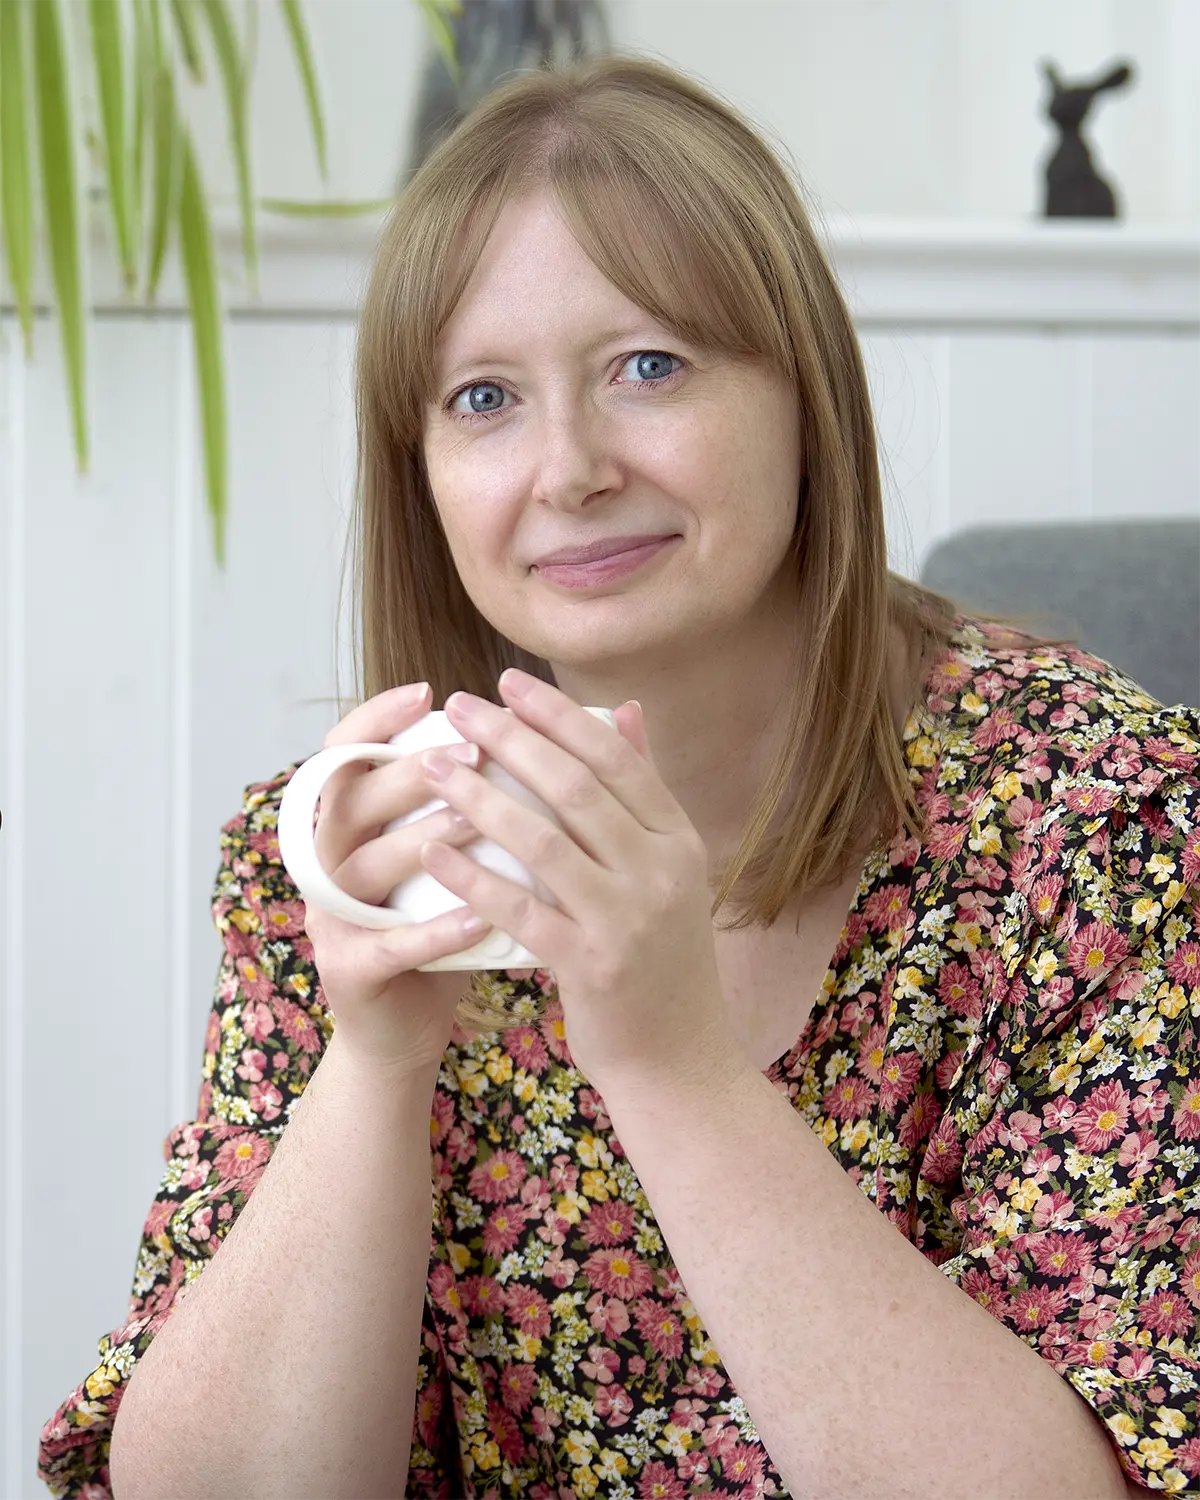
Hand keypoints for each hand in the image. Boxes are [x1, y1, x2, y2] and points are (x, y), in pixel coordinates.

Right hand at [302, 682, 493, 1079]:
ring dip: (419, 841)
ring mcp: (331, 918)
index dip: (376, 719)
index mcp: (350, 823)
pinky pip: (387, 945)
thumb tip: (549, 730)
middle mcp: (328, 862)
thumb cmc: (442, 923)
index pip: (344, 754)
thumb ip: (484, 795)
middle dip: (409, 772)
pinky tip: (479, 916)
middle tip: (470, 752)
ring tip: (476, 821)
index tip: (429, 691)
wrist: (406, 1025)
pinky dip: (432, 930)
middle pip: (350, 800)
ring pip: (362, 868)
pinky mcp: (349, 971)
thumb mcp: (459, 853)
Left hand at [414, 668, 741, 1100]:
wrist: (680, 1062)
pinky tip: (434, 849)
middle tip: (460, 707)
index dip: (560, 715)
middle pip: (576, 787)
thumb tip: (627, 709)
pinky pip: (521, 909)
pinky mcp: (592, 966)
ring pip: (543, 840)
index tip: (510, 682)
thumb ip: (643, 794)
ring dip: (481, 796)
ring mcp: (629, 919)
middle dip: (512, 740)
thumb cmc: (660, 960)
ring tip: (433, 766)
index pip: (617, 758)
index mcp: (678, 840)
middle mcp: (661, 870)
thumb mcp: (670, 871)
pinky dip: (474, 875)